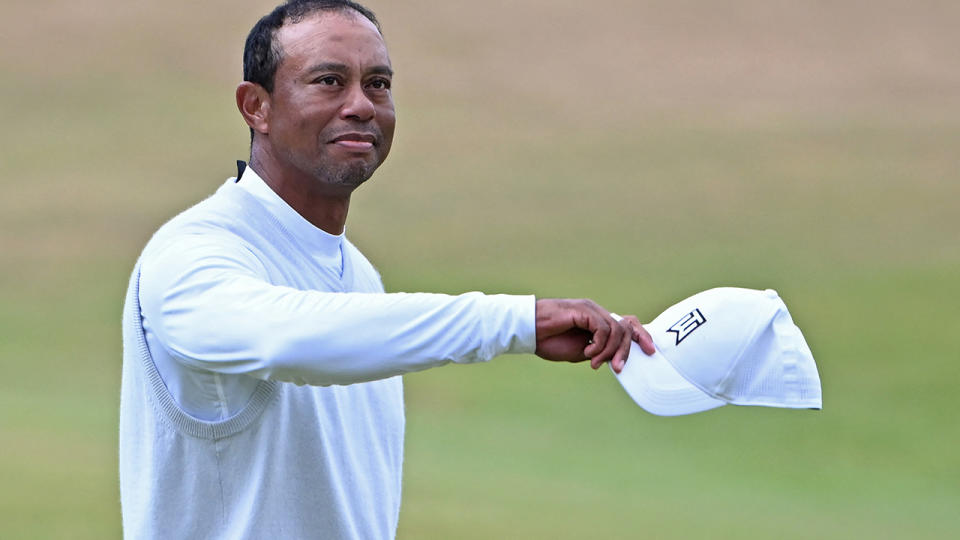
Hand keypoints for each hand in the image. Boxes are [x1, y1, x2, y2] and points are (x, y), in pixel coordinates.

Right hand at [534, 299, 654, 372]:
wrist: (528, 331)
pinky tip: (587, 353)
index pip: (627, 323)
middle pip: (626, 328)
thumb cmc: (549, 341)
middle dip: (627, 350)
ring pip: (617, 330)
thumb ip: (598, 352)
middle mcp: (597, 312)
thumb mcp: (580, 351)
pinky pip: (603, 329)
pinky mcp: (583, 311)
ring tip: (594, 362)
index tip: (650, 352)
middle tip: (617, 368)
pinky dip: (599, 345)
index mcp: (598, 321)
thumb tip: (615, 359)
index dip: (641, 335)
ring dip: (609, 351)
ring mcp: (591, 310)